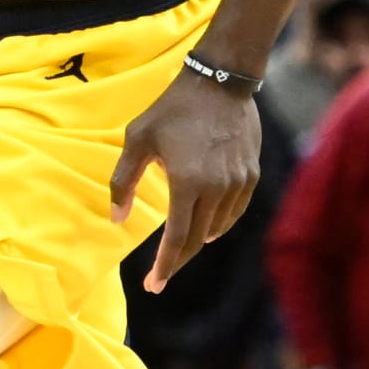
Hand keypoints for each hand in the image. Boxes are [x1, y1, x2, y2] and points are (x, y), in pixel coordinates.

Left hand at [111, 73, 260, 290]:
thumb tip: (117, 220)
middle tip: (160, 276)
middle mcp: (216, 189)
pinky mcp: (251, 175)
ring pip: (217, 227)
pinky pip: (235, 212)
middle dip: (177, 261)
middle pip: (197, 240)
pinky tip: (206, 225)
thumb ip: (124, 182)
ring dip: (197, 240)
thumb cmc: (173, 108)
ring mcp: (238, 183)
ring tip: (180, 246)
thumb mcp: (138, 139)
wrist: (220, 82)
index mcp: (188, 183)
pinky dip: (219, 224)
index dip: (165, 266)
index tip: (154, 286)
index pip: (176, 239)